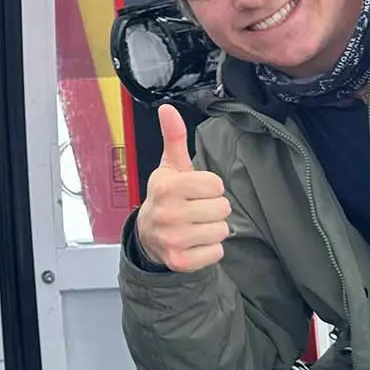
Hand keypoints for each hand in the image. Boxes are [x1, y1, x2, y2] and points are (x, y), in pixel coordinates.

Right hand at [136, 104, 230, 271]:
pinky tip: (195, 242)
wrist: (147, 235)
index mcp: (167, 188)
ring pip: (222, 231)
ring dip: (213, 229)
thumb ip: (174, 137)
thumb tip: (167, 108)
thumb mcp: (169, 167)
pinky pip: (217, 252)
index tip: (195, 191)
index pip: (215, 184)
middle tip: (196, 210)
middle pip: (222, 208)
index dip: (209, 187)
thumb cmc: (166, 197)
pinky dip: (210, 249)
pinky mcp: (180, 261)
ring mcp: (173, 239)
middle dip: (213, 209)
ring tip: (195, 226)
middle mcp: (168, 214)